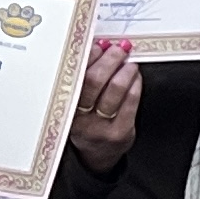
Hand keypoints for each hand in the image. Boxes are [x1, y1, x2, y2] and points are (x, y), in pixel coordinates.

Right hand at [66, 41, 141, 171]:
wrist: (96, 154)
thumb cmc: (86, 121)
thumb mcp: (76, 101)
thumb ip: (83, 76)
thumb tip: (99, 46)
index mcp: (63, 104)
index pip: (74, 75)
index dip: (88, 56)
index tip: (98, 44)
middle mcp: (78, 116)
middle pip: (94, 80)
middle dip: (109, 60)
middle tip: (119, 49)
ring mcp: (99, 126)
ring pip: (114, 91)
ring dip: (125, 71)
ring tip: (129, 62)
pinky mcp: (119, 132)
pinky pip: (130, 103)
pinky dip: (135, 85)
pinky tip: (135, 78)